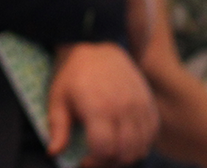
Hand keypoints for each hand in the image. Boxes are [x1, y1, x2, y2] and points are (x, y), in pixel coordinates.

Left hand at [48, 42, 157, 166]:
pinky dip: (141, 145)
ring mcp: (140, 106)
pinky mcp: (149, 104)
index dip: (95, 162)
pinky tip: (125, 143)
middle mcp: (124, 108)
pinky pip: (152, 135)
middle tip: (97, 160)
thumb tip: (54, 152)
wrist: (98, 49)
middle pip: (125, 152)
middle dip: (110, 163)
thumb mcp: (57, 99)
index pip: (105, 148)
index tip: (84, 162)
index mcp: (99, 107)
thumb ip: (58, 128)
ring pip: (141, 147)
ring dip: (126, 157)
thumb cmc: (73, 75)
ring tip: (110, 153)